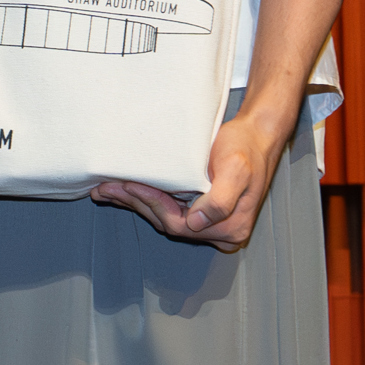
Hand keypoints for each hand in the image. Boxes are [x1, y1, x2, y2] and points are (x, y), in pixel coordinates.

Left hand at [90, 97, 297, 252]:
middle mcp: (219, 230)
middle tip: (107, 187)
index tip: (131, 185)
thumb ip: (220, 201)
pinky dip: (145, 199)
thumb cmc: (246, 147)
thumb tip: (197, 223)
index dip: (152, 205)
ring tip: (107, 190)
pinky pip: (168, 208)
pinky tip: (125, 192)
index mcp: (230, 227)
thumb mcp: (237, 170)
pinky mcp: (199, 209)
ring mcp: (208, 222)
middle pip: (168, 222)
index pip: (180, 224)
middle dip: (136, 203)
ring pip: (164, 216)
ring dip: (134, 202)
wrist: (256, 134)